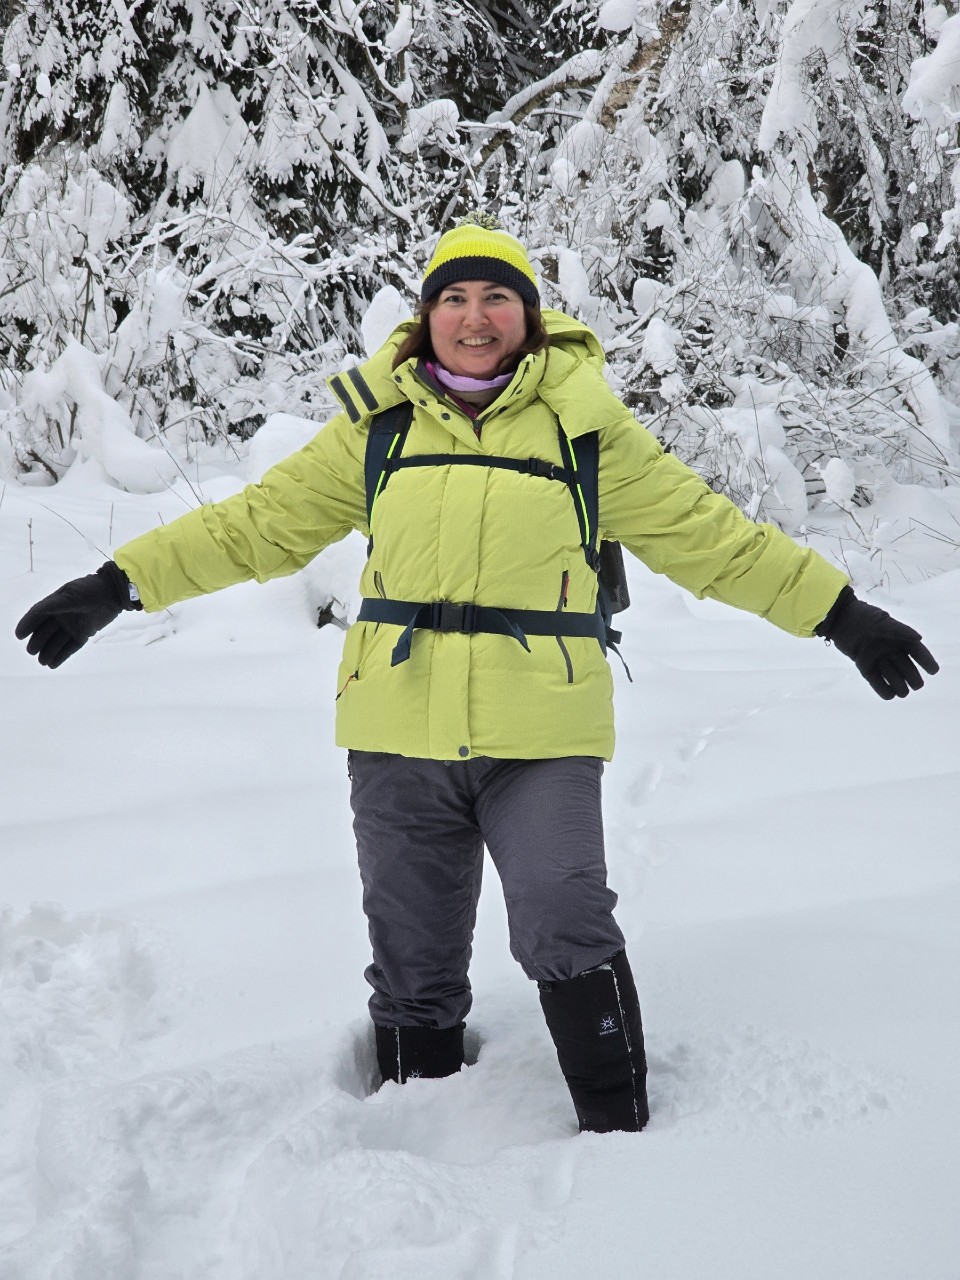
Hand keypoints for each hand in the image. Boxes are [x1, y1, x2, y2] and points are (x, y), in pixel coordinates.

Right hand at [15, 562, 139, 668]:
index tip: (19, 635)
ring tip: (43, 661)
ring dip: (48, 652)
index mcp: (54, 604)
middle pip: (44, 632)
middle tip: (32, 651)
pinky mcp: (83, 634)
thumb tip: (35, 613)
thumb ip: (53, 605)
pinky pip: (70, 648)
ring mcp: (72, 626)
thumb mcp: (69, 595)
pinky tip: (52, 664)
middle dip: (37, 642)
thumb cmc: (90, 589)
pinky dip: (61, 656)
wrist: (113, 593)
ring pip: (56, 642)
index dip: (27, 624)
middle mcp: (61, 616)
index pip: (37, 616)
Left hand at [816, 586, 938, 699]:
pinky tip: (890, 695)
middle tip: (917, 684)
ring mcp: (878, 659)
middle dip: (913, 677)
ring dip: (899, 685)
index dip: (926, 661)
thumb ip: (901, 630)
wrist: (842, 620)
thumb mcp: (884, 623)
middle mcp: (891, 650)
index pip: (917, 652)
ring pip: (893, 676)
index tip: (934, 670)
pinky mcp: (865, 667)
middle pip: (907, 668)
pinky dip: (883, 690)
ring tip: (902, 691)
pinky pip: (876, 681)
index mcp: (899, 638)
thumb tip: (919, 638)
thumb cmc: (865, 618)